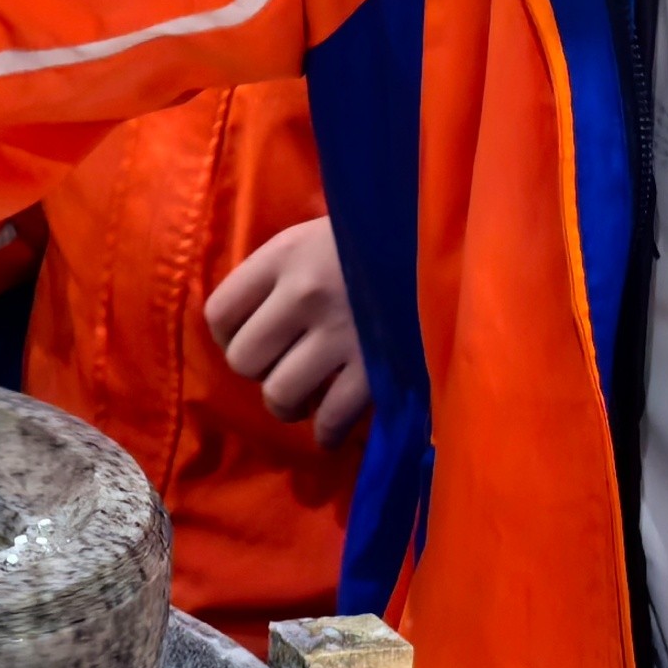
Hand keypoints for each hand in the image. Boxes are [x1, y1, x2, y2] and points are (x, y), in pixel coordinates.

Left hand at [201, 216, 369, 439]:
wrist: (449, 244)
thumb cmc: (378, 240)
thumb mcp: (319, 236)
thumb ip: (280, 273)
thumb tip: (245, 324)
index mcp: (285, 255)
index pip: (218, 312)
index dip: (228, 335)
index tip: (250, 337)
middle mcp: (305, 293)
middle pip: (243, 359)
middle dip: (259, 371)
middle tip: (282, 367)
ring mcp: (342, 334)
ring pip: (279, 395)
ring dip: (288, 405)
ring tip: (306, 397)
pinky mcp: (377, 369)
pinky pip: (329, 419)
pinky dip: (326, 431)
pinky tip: (332, 425)